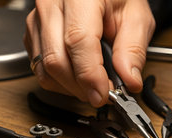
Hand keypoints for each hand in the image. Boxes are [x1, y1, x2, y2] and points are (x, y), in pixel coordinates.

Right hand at [24, 0, 154, 106]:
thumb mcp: (137, 17)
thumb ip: (133, 50)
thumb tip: (129, 81)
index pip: (78, 41)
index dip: (90, 75)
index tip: (103, 94)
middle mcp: (51, 5)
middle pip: (56, 60)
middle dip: (82, 87)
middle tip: (106, 95)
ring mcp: (38, 19)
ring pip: (45, 69)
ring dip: (71, 88)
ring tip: (95, 85)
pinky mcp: (33, 33)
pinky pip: (40, 68)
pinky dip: (61, 82)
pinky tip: (80, 77)